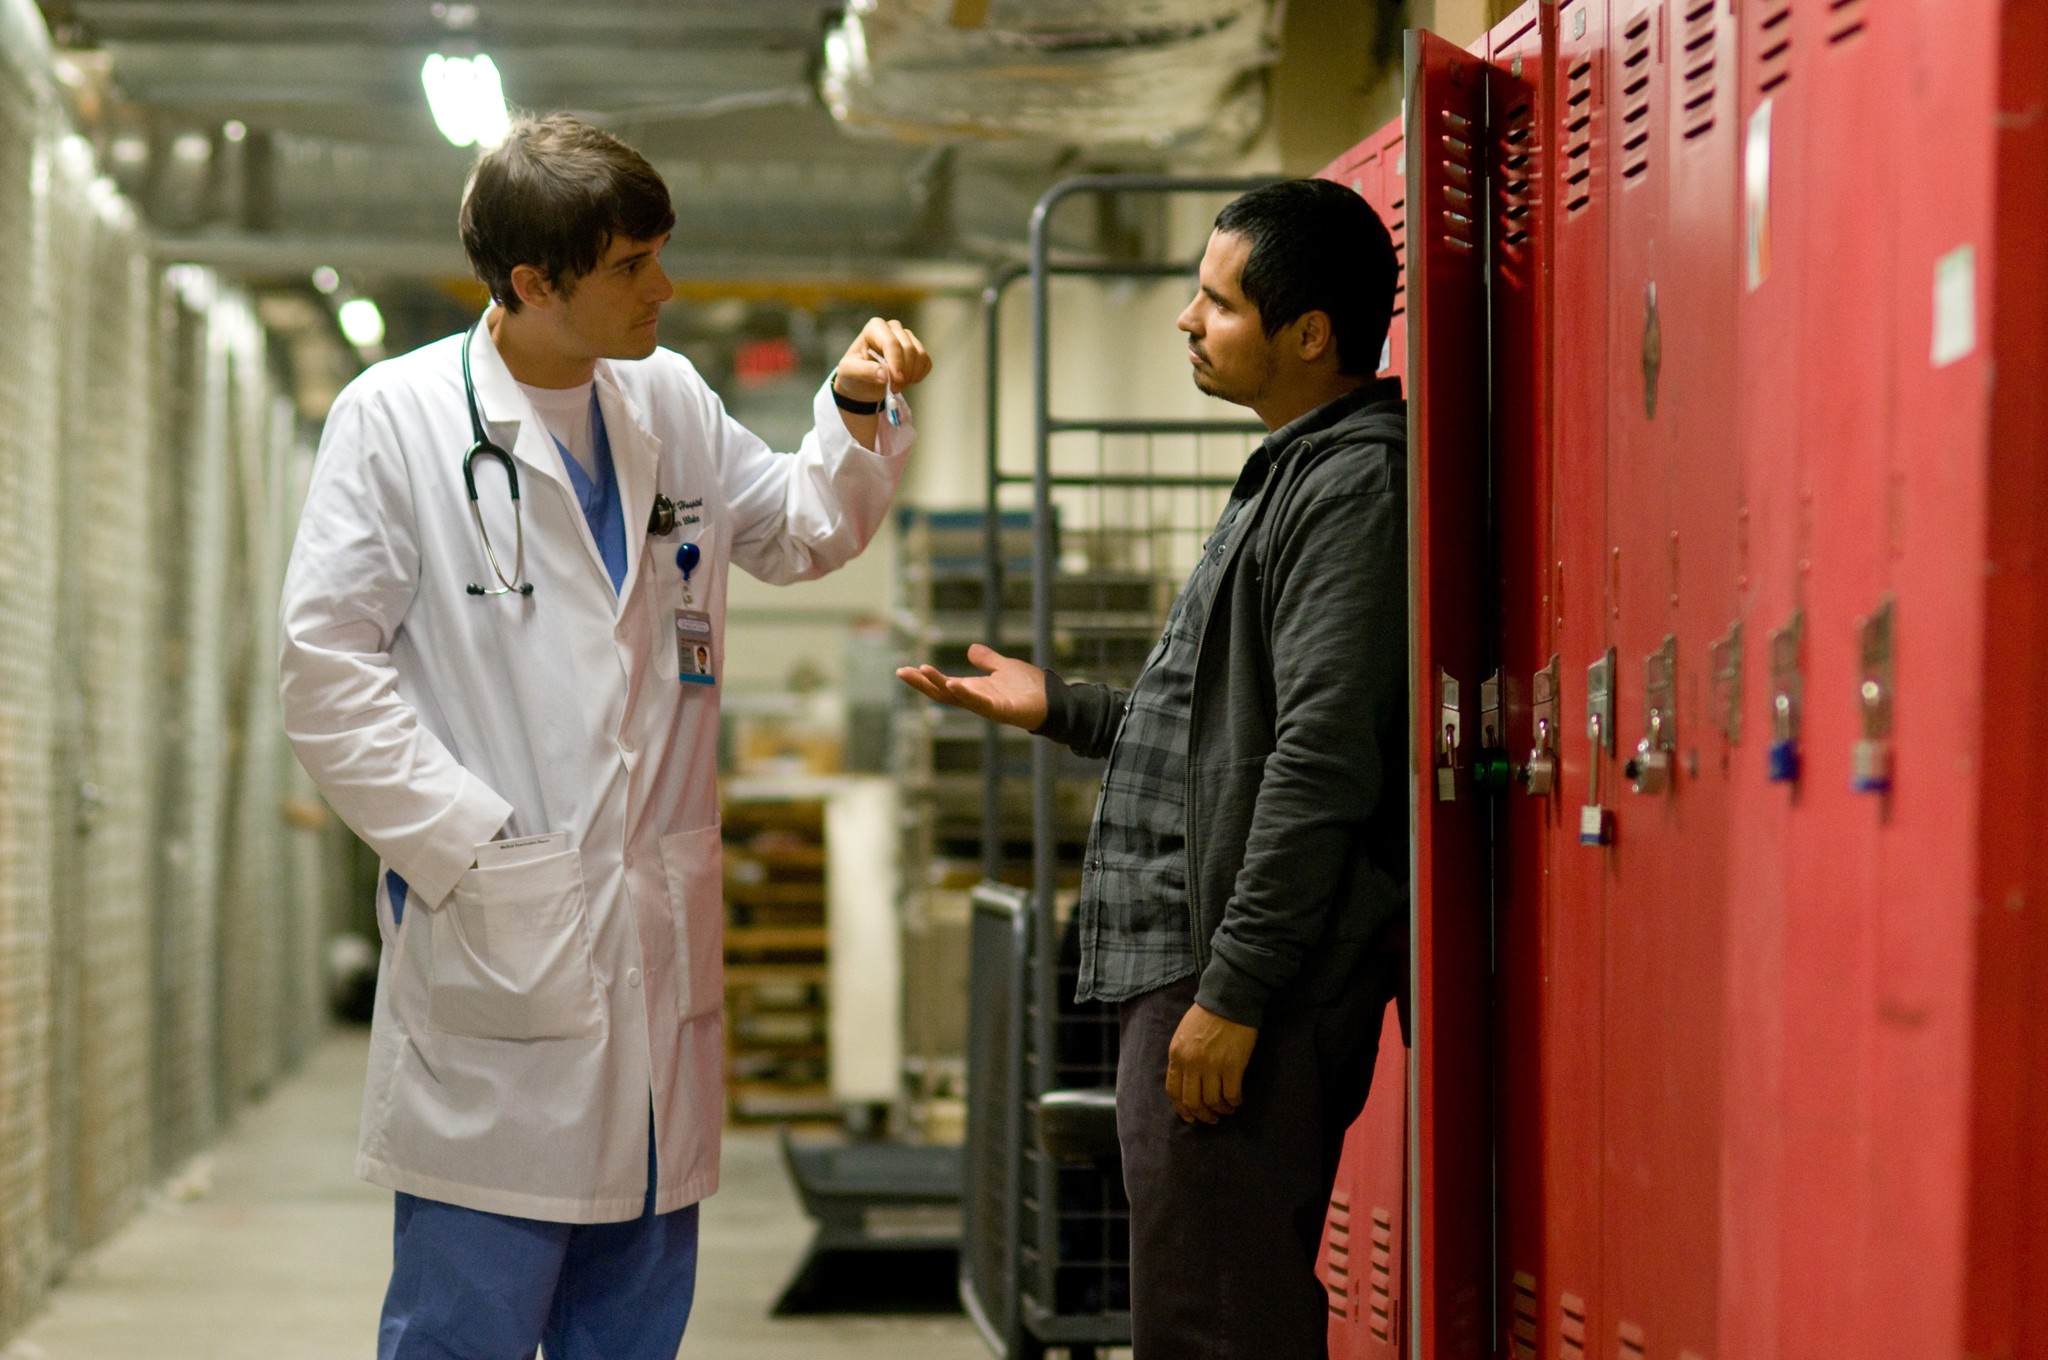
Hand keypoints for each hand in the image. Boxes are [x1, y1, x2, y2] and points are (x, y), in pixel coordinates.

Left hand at [832, 317, 931, 402]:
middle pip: (908, 348)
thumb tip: (884, 374)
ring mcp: (907, 337)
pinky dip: (919, 375)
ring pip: (920, 355)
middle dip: (904, 372)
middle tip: (894, 389)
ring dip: (912, 375)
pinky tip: (906, 382)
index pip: (891, 342)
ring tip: (898, 386)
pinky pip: (926, 362)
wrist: (862, 381)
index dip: (897, 362)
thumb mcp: (850, 372)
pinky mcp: (917, 350)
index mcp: (875, 328)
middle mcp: (893, 328)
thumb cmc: (853, 372)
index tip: (897, 381)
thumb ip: (865, 371)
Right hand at [895, 643, 1047, 730]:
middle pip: (942, 692)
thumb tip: (970, 649)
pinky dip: (966, 694)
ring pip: (956, 697)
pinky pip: (979, 703)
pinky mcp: (1001, 710)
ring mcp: (986, 706)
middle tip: (902, 672)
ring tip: (922, 670)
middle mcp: (975, 700)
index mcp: (973, 690)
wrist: (1053, 700)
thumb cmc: (1030, 688)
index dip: (924, 678)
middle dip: (922, 683)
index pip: (942, 684)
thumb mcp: (1004, 667)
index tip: (904, 669)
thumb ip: (987, 660)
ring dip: (938, 684)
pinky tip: (953, 683)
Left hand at [1165, 1003, 1257, 1123]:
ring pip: (1213, 1102)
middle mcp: (1191, 1064)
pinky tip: (1238, 1101)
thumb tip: (1186, 1080)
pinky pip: (1232, 1094)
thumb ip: (1182, 1057)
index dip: (1181, 1108)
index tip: (1189, 1116)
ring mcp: (1212, 1066)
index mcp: (1177, 1055)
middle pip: (1192, 1101)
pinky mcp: (1233, 1066)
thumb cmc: (1206, 1014)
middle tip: (1210, 1118)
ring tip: (1226, 1110)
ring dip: (1220, 1110)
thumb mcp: (1183, 1035)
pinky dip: (1235, 1102)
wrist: (1229, 999)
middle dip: (1201, 1115)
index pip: (1174, 1091)